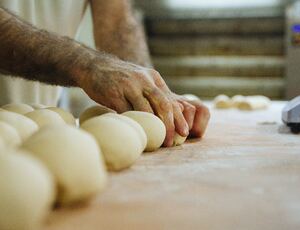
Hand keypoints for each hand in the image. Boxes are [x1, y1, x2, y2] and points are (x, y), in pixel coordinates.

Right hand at [76, 55, 209, 145]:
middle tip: (172, 141)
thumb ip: (153, 94)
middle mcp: (144, 80)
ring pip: (146, 110)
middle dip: (170, 125)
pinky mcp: (114, 94)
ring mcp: (129, 86)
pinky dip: (135, 125)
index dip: (179, 118)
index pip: (171, 100)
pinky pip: (127, 113)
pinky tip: (138, 134)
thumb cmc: (121, 79)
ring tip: (158, 141)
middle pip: (163, 105)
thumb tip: (169, 115)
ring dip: (154, 128)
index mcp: (153, 77)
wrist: (93, 66)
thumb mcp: (141, 79)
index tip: (184, 132)